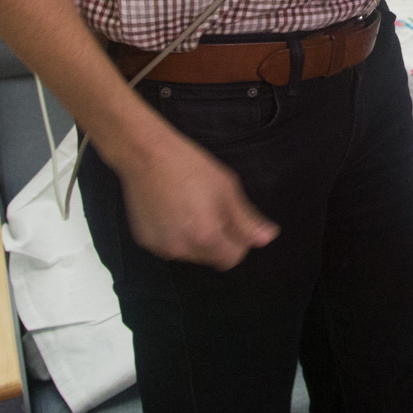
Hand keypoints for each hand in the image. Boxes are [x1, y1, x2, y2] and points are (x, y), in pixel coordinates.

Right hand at [112, 128, 277, 268]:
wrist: (146, 154)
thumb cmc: (189, 166)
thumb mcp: (227, 188)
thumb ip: (246, 220)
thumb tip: (266, 239)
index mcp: (206, 237)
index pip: (231, 258)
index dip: (238, 241)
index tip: (233, 221)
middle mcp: (181, 249)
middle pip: (210, 257)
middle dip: (217, 240)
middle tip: (211, 208)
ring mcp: (161, 247)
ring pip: (190, 253)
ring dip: (195, 238)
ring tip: (190, 206)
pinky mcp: (145, 241)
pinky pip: (169, 246)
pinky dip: (175, 235)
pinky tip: (172, 210)